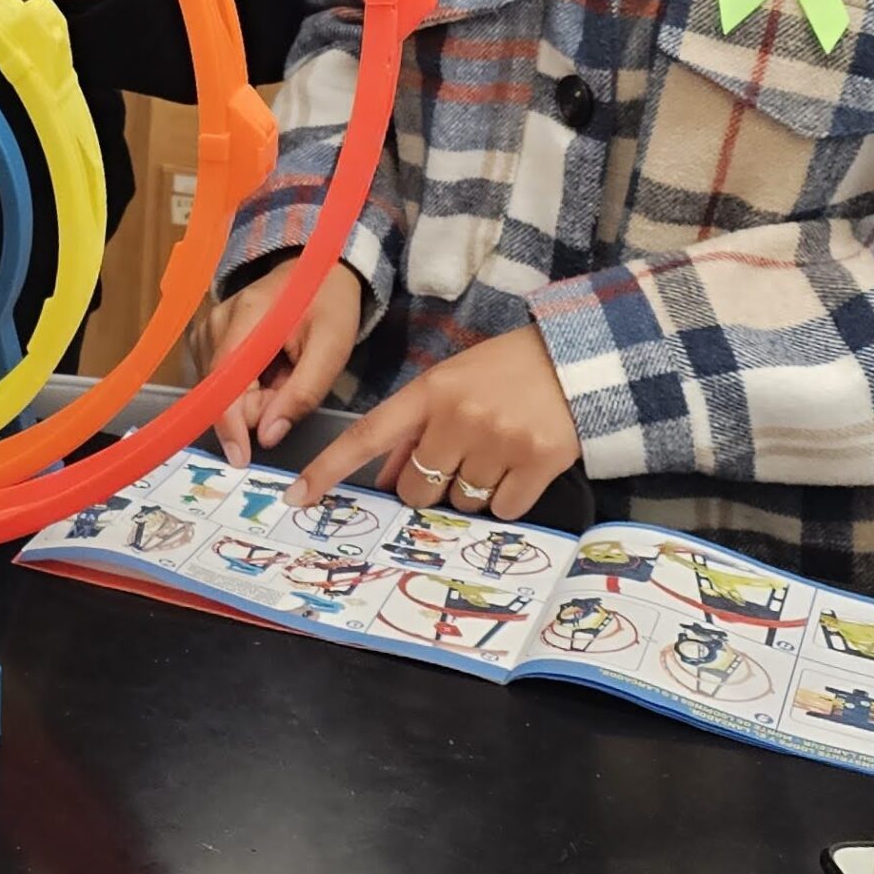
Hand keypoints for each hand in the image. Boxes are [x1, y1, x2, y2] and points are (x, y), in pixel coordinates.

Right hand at [200, 257, 362, 466]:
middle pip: (222, 390)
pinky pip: (220, 379)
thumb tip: (268, 436)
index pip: (223, 382)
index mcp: (246, 317)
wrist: (318, 269)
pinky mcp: (206, 335)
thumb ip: (302, 394)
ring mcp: (207, 327)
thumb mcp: (332, 349)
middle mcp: (215, 321)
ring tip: (286, 371)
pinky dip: (247, 386)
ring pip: (222, 389)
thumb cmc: (329, 306)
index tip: (240, 460)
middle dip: (257, 406)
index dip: (229, 425)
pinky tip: (270, 367)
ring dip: (255, 396)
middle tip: (292, 386)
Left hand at [286, 325, 580, 522]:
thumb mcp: (451, 385)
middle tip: (456, 461)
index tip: (298, 496)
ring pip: (460, 502)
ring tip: (495, 453)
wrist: (576, 363)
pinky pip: (502, 510)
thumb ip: (416, 428)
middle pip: (416, 488)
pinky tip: (519, 467)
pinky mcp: (536, 464)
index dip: (329, 469)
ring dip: (471, 490)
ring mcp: (498, 441)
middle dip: (428, 486)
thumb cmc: (504, 372)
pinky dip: (506, 499)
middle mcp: (458, 416)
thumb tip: (387, 477)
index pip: (367, 435)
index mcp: (429, 391)